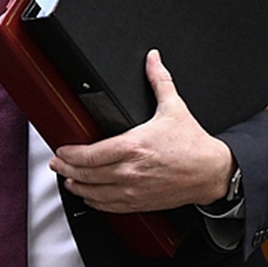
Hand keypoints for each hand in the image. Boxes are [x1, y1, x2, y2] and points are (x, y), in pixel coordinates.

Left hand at [48, 49, 234, 213]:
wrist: (211, 171)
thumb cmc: (193, 144)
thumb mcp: (174, 107)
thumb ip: (159, 80)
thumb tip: (153, 59)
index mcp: (132, 146)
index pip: (89, 154)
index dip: (70, 154)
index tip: (61, 150)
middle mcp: (129, 171)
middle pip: (86, 175)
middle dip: (66, 170)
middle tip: (56, 164)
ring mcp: (133, 189)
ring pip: (94, 193)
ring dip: (77, 186)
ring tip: (68, 180)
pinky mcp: (140, 202)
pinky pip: (109, 206)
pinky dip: (95, 201)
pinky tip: (89, 195)